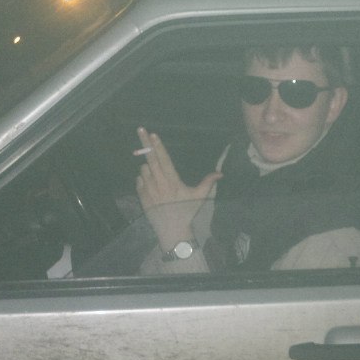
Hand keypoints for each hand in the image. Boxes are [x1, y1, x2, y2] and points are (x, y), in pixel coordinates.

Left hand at [134, 127, 221, 251]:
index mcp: (172, 181)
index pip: (164, 159)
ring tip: (157, 177)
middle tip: (140, 129)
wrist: (172, 230)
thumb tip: (220, 173)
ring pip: (144, 169)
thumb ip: (208, 183)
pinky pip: (139, 181)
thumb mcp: (199, 197)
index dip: (158, 146)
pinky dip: (143, 179)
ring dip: (148, 167)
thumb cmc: (187, 211)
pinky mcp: (141, 196)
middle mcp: (158, 183)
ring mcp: (148, 189)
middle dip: (145, 143)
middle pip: (150, 158)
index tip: (153, 134)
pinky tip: (152, 186)